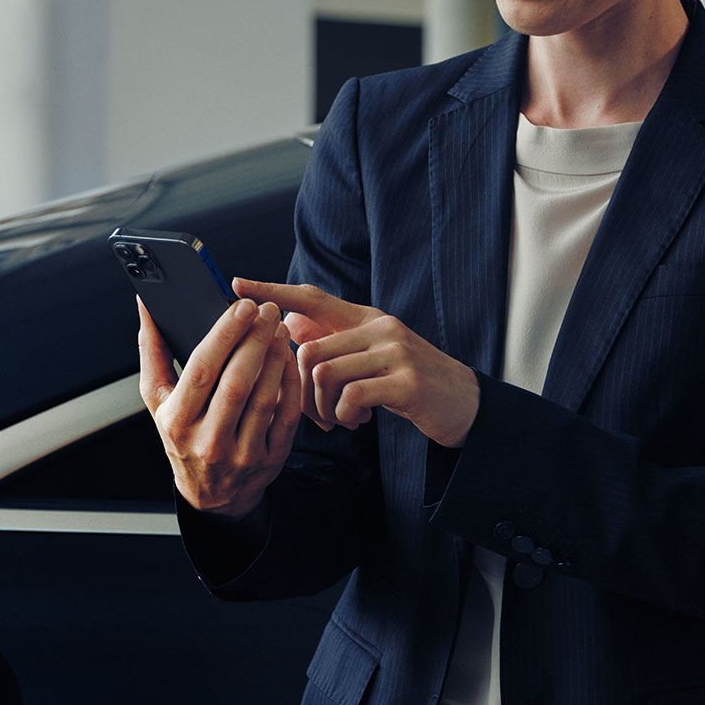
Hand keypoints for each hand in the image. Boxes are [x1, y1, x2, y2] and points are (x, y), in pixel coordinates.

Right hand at [137, 297, 303, 516]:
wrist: (210, 494)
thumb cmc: (182, 435)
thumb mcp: (158, 400)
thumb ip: (152, 351)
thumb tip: (146, 305)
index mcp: (177, 421)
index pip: (201, 371)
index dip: (224, 335)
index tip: (241, 306)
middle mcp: (208, 440)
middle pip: (237, 383)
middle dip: (255, 341)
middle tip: (268, 311)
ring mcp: (242, 453)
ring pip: (265, 398)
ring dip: (276, 358)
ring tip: (279, 330)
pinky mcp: (271, 459)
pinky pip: (287, 416)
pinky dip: (291, 384)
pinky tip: (289, 360)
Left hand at [235, 278, 479, 447]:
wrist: (466, 405)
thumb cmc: (413, 383)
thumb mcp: (375, 356)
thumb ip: (337, 340)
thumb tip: (291, 323)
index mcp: (368, 319)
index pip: (313, 298)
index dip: (274, 290)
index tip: (238, 285)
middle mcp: (381, 328)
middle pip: (309, 349)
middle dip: (302, 389)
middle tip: (319, 414)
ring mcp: (395, 352)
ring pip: (324, 373)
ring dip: (323, 407)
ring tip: (341, 419)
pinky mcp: (405, 381)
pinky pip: (350, 395)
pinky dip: (344, 415)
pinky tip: (359, 420)